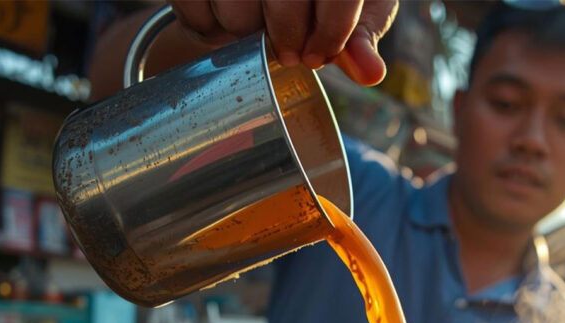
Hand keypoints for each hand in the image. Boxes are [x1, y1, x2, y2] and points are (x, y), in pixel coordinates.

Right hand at [169, 0, 397, 84]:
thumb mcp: (350, 6)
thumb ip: (359, 37)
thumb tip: (371, 74)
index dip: (332, 34)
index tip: (320, 55)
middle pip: (283, 1)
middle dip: (287, 38)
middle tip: (288, 49)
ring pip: (236, 13)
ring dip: (243, 33)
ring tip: (253, 23)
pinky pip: (193, 11)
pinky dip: (205, 25)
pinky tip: (222, 15)